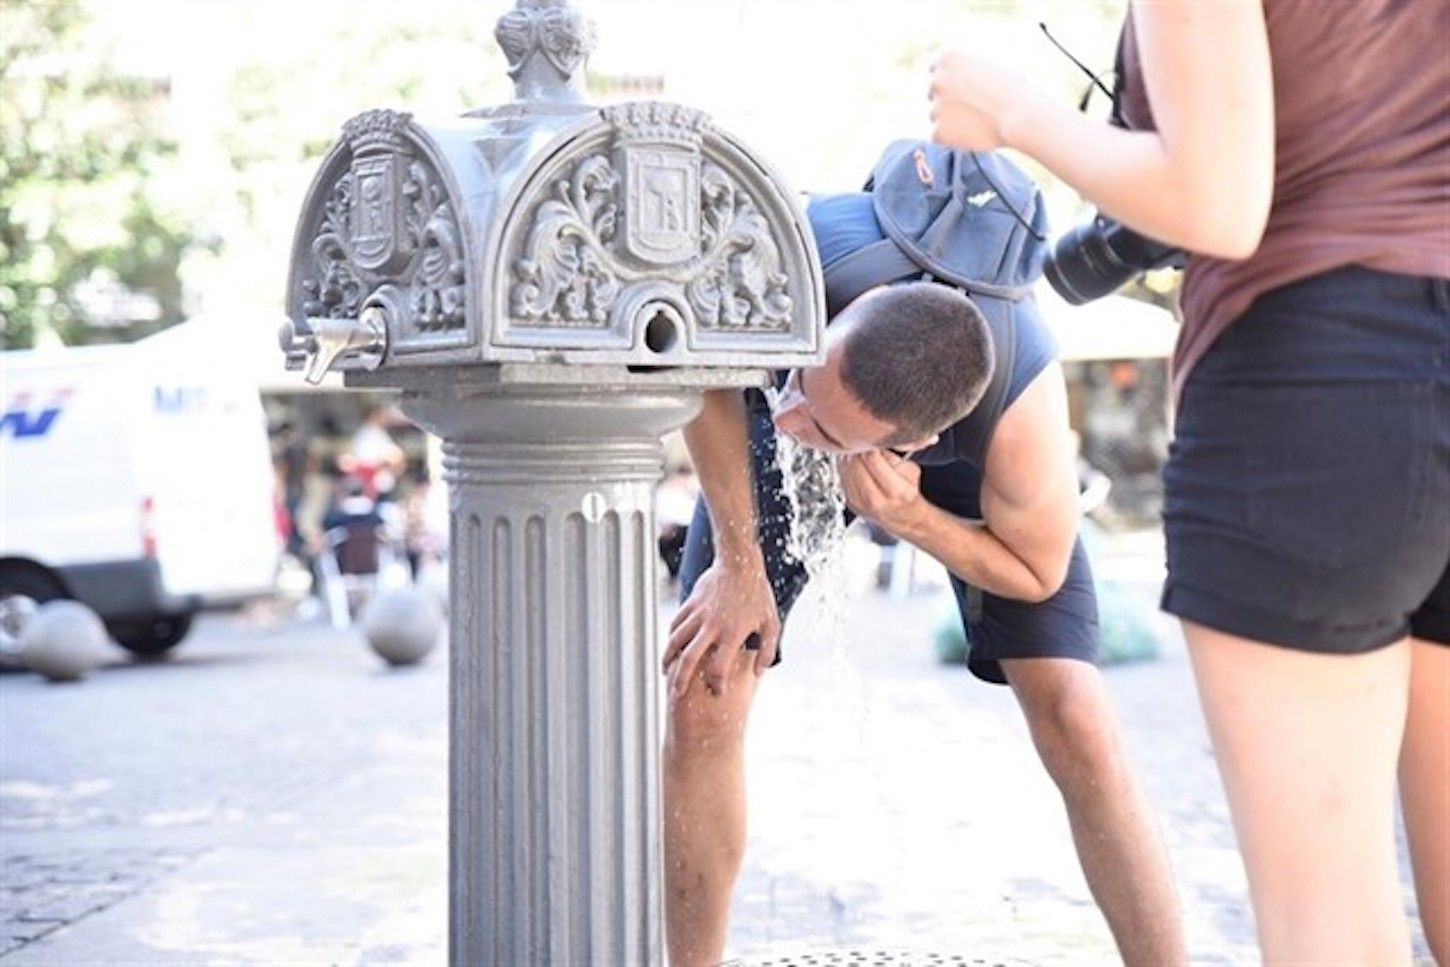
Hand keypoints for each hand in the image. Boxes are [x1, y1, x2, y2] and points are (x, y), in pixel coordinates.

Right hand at [662, 559, 780, 697]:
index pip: (719, 667)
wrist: (739, 563)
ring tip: (666, 673)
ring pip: (676, 641)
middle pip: (689, 658)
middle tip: (677, 694)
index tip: (717, 691)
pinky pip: (676, 624)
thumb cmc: (758, 594)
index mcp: (732, 633)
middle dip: (681, 679)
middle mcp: (712, 626)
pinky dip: (671, 638)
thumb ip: (767, 651)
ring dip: (668, 659)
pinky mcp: (690, 603)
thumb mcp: (771, 624)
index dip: (717, 684)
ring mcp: (699, 614)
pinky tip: (672, 648)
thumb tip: (758, 673)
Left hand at [841, 451, 925, 533]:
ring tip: (858, 452)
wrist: (904, 517)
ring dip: (850, 457)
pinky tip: (852, 463)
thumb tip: (875, 443)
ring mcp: (860, 503)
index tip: (872, 440)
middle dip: (859, 450)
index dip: (870, 445)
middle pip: (856, 464)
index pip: (872, 459)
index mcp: (894, 490)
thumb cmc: (907, 493)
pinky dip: (845, 467)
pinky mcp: (850, 503)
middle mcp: (875, 499)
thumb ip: (892, 456)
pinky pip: (842, 478)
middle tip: (863, 444)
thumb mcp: (910, 471)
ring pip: (846, 470)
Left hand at [928, 50, 1025, 150]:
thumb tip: (958, 79)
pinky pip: (939, 136)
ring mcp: (935, 107)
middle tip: (972, 108)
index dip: (949, 80)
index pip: (935, 69)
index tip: (960, 89)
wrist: (1020, 116)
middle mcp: (936, 80)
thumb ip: (967, 71)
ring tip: (979, 121)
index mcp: (947, 58)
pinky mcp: (938, 132)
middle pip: (933, 93)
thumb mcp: (988, 66)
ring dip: (951, 120)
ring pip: (937, 116)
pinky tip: (973, 134)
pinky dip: (952, 138)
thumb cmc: (1013, 90)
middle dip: (947, 100)